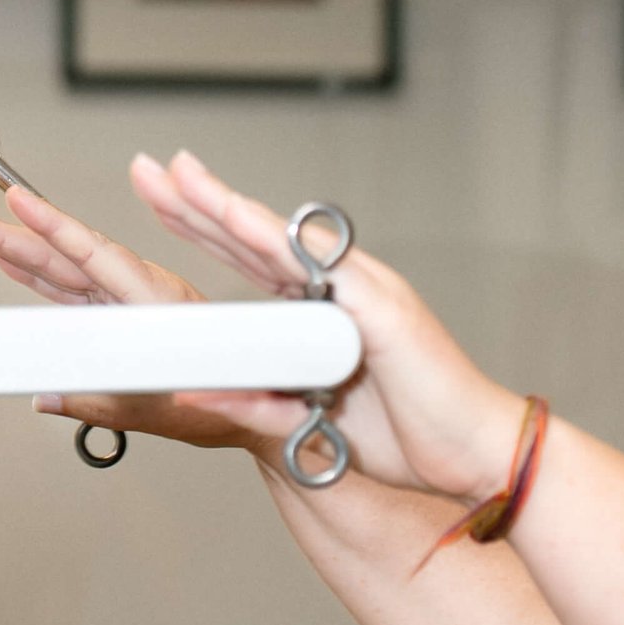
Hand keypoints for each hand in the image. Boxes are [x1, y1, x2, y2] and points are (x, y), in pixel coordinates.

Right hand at [0, 175, 257, 455]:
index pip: (97, 257)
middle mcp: (142, 295)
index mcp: (157, 305)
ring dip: (21, 252)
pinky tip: (12, 266)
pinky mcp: (126, 317)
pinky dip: (43, 277)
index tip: (19, 202)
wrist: (260, 409)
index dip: (56, 229)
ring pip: (68, 271)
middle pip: (69, 258)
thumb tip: (45, 397)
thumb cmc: (226, 407)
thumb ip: (99, 402)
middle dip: (14, 235)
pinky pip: (77, 291)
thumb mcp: (158, 414)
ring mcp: (132, 303)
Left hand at [118, 151, 517, 501]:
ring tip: (177, 177)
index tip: (161, 200)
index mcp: (325, 315)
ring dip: (227, 206)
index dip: (207, 229)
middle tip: (146, 169)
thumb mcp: (313, 425)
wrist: (477, 456)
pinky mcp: (381, 308)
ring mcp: (363, 293)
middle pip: (256, 238)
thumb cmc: (413, 440)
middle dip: (197, 203)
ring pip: (282, 238)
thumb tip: (194, 391)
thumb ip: (260, 404)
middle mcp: (342, 292)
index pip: (254, 260)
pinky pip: (320, 265)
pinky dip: (273, 237)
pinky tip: (234, 213)